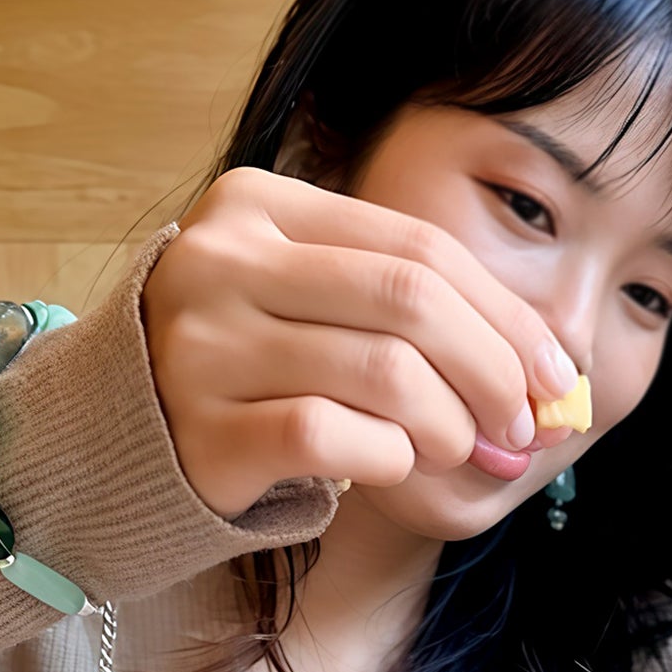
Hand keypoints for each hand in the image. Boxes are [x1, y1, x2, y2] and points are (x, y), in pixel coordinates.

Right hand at [142, 167, 580, 517]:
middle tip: (522, 426)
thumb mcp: (313, 306)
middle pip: (411, 300)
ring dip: (450, 424)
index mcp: (257, 205)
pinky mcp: (201, 431)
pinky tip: (392, 466)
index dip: (506, 315)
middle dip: (493, 370)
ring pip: (384, 373)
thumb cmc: (247, 374)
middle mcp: (220, 261)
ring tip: (460, 449)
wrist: (115, 446)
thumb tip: (551, 374)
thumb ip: (410, 315)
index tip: (557, 375)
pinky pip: (335, 439)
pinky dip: (389, 458)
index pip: (419, 247)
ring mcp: (201, 345)